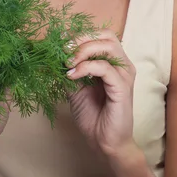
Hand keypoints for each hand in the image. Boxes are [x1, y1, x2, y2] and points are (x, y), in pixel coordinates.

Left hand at [65, 29, 136, 157]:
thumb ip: (69, 68)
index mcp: (113, 61)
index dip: (79, 34)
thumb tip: (52, 52)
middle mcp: (122, 64)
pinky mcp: (123, 87)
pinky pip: (104, 68)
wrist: (104, 142)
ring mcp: (124, 74)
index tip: (59, 41)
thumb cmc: (92, 114)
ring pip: (107, 46)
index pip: (100, 34)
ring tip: (68, 63)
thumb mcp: (75, 86)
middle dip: (81, 38)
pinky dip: (85, 67)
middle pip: (105, 35)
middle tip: (63, 50)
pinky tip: (72, 75)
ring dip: (83, 50)